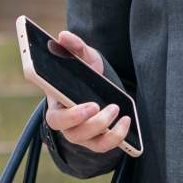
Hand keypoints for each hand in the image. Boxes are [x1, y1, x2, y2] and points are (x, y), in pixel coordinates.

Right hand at [43, 31, 130, 153]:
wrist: (98, 84)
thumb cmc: (85, 72)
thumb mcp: (83, 57)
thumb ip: (74, 46)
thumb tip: (63, 36)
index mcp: (58, 106)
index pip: (55, 120)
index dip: (71, 117)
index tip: (91, 105)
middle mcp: (68, 125)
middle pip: (73, 134)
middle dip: (92, 123)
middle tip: (107, 106)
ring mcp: (83, 134)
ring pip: (90, 143)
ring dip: (106, 129)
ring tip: (117, 109)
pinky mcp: (98, 139)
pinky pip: (105, 146)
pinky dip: (117, 137)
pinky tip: (127, 120)